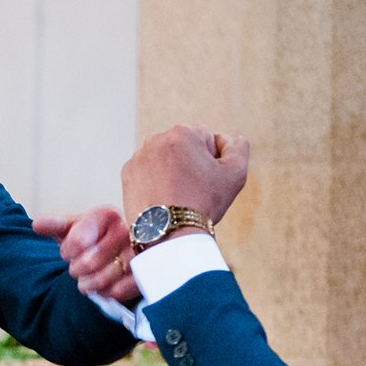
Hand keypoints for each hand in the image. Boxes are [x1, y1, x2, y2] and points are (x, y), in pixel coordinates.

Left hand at [32, 205, 138, 302]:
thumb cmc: (97, 239)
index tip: (69, 252)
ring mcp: (140, 254)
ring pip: (103, 279)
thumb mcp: (76, 229)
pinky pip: (118, 291)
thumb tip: (37, 224)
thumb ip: (57, 226)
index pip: (77, 241)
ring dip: (88, 284)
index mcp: (107, 215)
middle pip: (88, 263)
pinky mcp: (147, 275)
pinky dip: (106, 293)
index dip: (67, 252)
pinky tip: (105, 288)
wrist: (127, 253)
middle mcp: (127, 231)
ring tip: (88, 280)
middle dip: (76, 270)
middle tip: (78, 269)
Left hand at [120, 124, 249, 229]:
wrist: (169, 233)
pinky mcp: (127, 175)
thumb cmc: (203, 202)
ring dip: (172, 173)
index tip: (209, 179)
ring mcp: (138, 157)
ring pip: (164, 161)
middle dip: (191, 164)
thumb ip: (238, 146)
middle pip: (183, 148)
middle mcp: (156, 139)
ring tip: (178, 196)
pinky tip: (163, 199)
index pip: (206, 138)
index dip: (213, 160)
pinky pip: (148, 174)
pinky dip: (155, 183)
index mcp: (183, 132)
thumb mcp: (236, 172)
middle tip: (195, 190)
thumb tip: (229, 139)